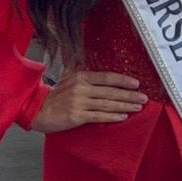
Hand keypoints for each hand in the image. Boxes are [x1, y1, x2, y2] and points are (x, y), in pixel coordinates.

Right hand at [30, 70, 148, 131]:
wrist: (37, 110)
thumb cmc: (54, 96)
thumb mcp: (67, 78)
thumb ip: (80, 70)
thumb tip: (89, 64)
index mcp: (81, 77)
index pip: (107, 77)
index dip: (123, 80)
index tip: (136, 83)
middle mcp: (82, 88)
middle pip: (111, 91)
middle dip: (129, 95)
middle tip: (144, 97)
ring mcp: (80, 102)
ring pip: (108, 104)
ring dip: (125, 106)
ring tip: (138, 107)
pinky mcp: (77, 116)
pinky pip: (99, 116)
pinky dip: (112, 116)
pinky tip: (123, 117)